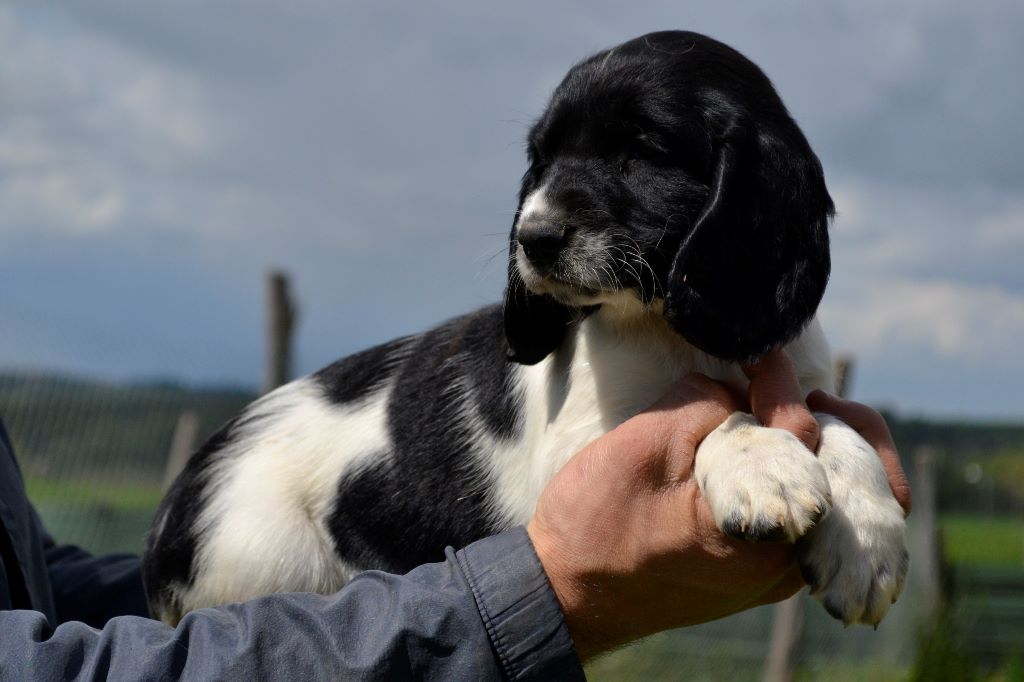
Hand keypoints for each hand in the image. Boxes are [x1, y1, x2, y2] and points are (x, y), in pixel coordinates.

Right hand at [526, 350, 908, 659]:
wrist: (567, 592)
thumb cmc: (595, 525)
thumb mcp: (645, 447)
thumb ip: (708, 404)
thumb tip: (741, 385)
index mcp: (765, 537)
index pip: (810, 443)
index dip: (783, 387)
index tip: (758, 356)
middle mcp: (787, 565)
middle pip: (868, 490)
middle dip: (845, 426)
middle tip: (807, 391)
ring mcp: (778, 575)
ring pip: (848, 508)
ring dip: (830, 451)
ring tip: (791, 413)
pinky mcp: (761, 573)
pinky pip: (815, 523)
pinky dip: (808, 478)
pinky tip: (775, 449)